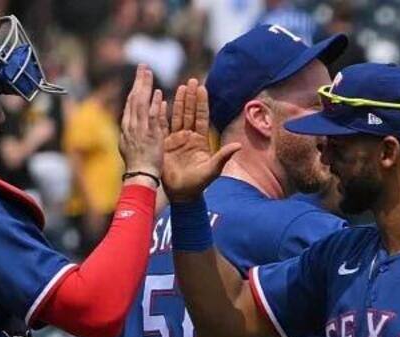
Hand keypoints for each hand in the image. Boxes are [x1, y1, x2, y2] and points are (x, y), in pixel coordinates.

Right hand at [116, 66, 168, 175]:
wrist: (139, 178)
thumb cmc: (138, 166)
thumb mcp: (131, 146)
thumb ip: (134, 132)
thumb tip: (132, 124)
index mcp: (127, 128)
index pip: (131, 104)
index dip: (135, 89)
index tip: (139, 77)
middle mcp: (131, 126)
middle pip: (134, 99)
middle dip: (138, 82)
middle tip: (143, 66)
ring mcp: (139, 130)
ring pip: (140, 104)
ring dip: (144, 87)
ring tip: (148, 71)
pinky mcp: (149, 136)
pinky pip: (151, 118)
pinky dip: (153, 105)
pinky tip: (157, 93)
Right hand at [160, 79, 239, 202]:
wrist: (181, 193)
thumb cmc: (198, 183)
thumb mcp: (212, 169)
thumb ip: (223, 156)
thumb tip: (238, 145)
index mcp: (201, 140)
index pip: (202, 117)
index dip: (202, 103)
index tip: (202, 87)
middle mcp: (189, 136)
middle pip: (190, 112)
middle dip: (191, 97)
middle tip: (191, 80)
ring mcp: (176, 139)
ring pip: (178, 115)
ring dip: (180, 101)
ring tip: (181, 86)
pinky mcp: (165, 143)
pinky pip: (163, 125)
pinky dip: (162, 113)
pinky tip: (161, 100)